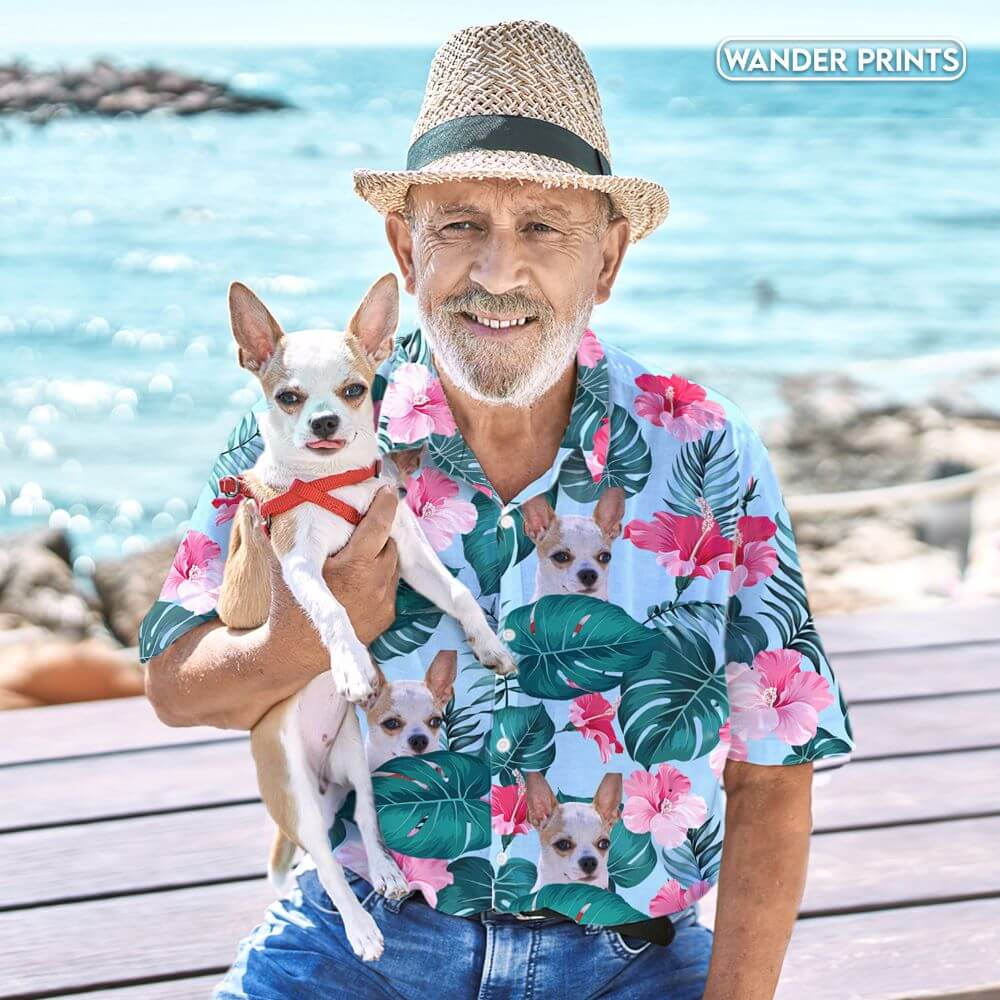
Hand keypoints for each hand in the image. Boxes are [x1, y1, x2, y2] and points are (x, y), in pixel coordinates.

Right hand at [264, 486, 400, 664]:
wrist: (293, 652)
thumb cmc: (286, 604)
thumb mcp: (281, 566)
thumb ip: (271, 532)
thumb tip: (254, 502)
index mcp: (353, 567)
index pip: (378, 527)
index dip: (384, 506)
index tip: (387, 491)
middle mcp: (374, 584)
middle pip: (389, 544)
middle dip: (379, 534)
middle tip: (362, 528)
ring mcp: (384, 602)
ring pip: (393, 565)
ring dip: (381, 556)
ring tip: (361, 554)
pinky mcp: (387, 617)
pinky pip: (392, 586)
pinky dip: (381, 578)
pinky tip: (362, 579)